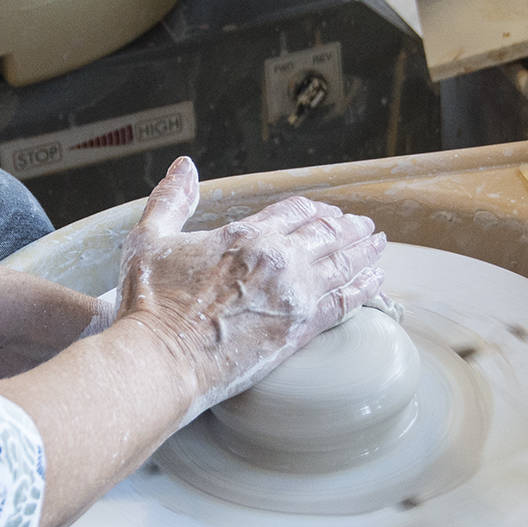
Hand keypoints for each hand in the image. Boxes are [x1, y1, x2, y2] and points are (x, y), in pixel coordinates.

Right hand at [116, 156, 385, 419]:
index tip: (326, 212)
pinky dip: (365, 288)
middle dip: (348, 227)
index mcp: (245, 235)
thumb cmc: (149, 304)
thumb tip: (184, 166)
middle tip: (363, 226)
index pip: (294, 212)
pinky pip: (345, 302)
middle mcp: (277, 259)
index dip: (313, 210)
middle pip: (327, 234)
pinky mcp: (300, 330)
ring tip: (378, 244)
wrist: (161, 360)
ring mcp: (294, 295)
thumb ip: (171, 200)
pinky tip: (377, 281)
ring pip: (343, 263)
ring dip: (364, 250)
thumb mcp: (149, 239)